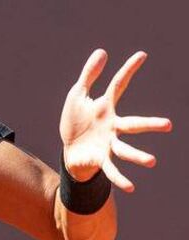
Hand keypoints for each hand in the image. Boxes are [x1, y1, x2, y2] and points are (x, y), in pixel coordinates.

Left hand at [60, 49, 172, 190]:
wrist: (70, 148)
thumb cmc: (76, 120)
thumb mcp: (78, 95)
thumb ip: (90, 75)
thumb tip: (103, 51)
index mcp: (106, 108)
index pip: (119, 86)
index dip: (128, 70)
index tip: (141, 55)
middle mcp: (112, 127)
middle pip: (133, 125)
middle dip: (150, 124)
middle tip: (168, 125)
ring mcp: (108, 144)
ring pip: (125, 151)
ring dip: (138, 156)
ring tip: (152, 161)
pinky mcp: (100, 159)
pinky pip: (111, 170)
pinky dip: (120, 179)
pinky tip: (131, 188)